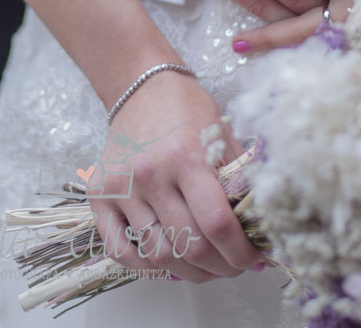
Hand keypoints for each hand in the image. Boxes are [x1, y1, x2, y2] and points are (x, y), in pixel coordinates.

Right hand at [88, 72, 260, 281]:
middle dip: (221, 267)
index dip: (242, 251)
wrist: (142, 88)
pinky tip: (171, 264)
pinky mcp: (98, 197)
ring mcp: (120, 188)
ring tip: (209, 268)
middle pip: (189, 245)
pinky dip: (147, 267)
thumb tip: (262, 227)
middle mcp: (150, 175)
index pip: (217, 223)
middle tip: (237, 266)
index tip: (256, 259)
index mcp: (187, 158)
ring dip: (189, 272)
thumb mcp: (223, 138)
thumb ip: (241, 181)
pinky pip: (119, 251)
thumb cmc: (189, 111)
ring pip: (158, 254)